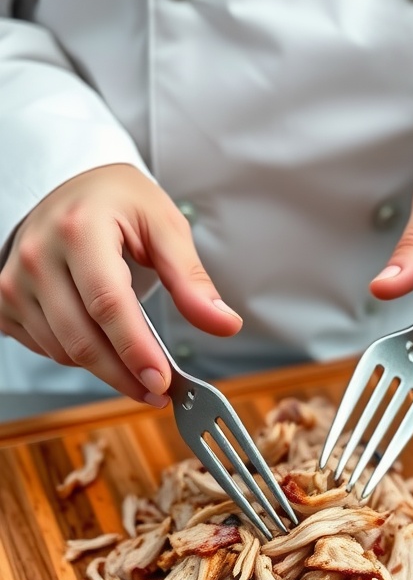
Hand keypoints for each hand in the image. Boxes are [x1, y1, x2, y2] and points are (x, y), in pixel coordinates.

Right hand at [0, 164, 241, 402]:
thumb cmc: (118, 204)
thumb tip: (224, 323)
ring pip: (64, 352)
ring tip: (136, 359)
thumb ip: (192, 279)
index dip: (136, 351)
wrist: (71, 188)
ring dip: (105, 368)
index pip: (107, 304)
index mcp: (78, 230)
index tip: (162, 381)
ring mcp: (15, 281)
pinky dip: (78, 356)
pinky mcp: (5, 301)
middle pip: (82, 340)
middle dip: (125, 376)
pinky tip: (100, 339)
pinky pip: (46, 349)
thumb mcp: (164, 226)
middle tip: (159, 391)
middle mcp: (38, 256)